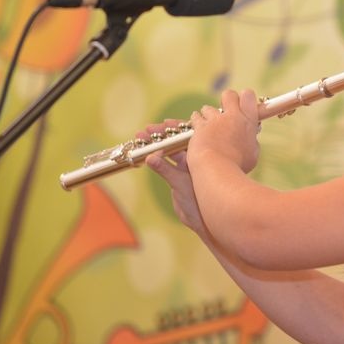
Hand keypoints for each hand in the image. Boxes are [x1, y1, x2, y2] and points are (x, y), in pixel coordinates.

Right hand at [139, 120, 206, 234]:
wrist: (202, 220)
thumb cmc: (199, 200)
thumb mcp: (179, 182)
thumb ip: (164, 170)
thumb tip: (150, 158)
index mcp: (203, 155)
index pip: (187, 136)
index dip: (174, 129)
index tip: (162, 124)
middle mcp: (195, 158)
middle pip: (176, 141)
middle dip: (160, 135)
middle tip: (145, 131)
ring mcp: (186, 167)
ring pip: (169, 151)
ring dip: (155, 145)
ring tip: (140, 138)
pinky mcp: (178, 176)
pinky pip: (166, 163)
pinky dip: (155, 158)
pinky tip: (143, 154)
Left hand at [187, 89, 260, 173]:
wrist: (217, 170)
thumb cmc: (237, 166)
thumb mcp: (252, 154)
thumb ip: (250, 141)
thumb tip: (250, 138)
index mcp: (248, 121)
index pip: (248, 95)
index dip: (244, 98)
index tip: (241, 106)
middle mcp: (232, 116)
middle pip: (229, 94)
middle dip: (226, 100)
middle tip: (225, 112)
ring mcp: (215, 120)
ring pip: (209, 107)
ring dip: (208, 115)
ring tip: (209, 127)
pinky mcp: (200, 126)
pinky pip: (196, 117)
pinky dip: (196, 121)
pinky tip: (197, 129)